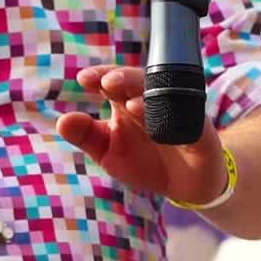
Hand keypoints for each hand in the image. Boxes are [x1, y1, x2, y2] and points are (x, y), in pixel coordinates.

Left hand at [56, 66, 228, 206]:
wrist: (186, 184)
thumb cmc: (145, 161)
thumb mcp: (108, 152)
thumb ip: (85, 136)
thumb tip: (61, 121)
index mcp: (126, 101)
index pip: (112, 80)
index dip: (100, 76)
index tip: (83, 79)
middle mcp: (152, 101)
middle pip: (139, 80)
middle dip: (124, 79)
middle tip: (108, 82)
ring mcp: (177, 114)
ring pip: (165, 96)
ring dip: (149, 98)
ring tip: (131, 106)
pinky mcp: (199, 131)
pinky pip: (190, 121)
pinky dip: (176, 122)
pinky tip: (162, 126)